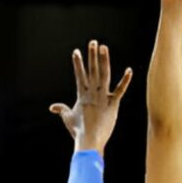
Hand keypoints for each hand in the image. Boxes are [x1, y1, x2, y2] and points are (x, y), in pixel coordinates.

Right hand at [50, 40, 132, 154]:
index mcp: (82, 95)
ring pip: (104, 75)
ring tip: (103, 48)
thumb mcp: (68, 118)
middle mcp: (92, 93)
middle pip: (92, 70)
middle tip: (93, 42)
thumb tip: (52, 107)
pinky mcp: (113, 104)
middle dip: (92, 55)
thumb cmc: (78, 131)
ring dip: (104, 60)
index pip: (80, 75)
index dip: (78, 63)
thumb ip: (62, 110)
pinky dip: (125, 81)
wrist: (89, 140)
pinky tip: (129, 70)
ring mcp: (103, 97)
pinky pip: (120, 90)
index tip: (76, 51)